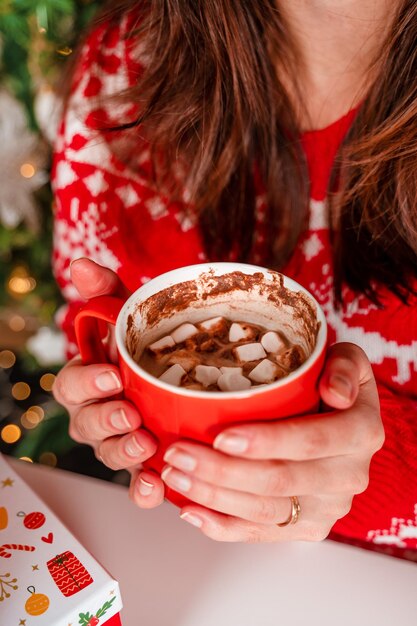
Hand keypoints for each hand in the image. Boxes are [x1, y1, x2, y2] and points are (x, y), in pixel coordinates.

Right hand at [53, 258, 164, 507]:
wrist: (177, 373)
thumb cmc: (145, 348)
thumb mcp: (130, 319)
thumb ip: (107, 294)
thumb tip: (81, 264)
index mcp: (87, 381)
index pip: (71, 386)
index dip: (86, 383)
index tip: (110, 376)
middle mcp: (97, 415)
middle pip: (86, 425)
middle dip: (105, 421)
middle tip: (129, 414)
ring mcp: (119, 442)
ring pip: (109, 455)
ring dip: (124, 453)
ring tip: (146, 446)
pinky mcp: (145, 466)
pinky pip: (137, 484)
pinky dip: (143, 490)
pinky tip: (158, 487)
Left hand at [161, 343, 384, 541]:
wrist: (344, 422)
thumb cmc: (332, 384)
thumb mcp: (347, 359)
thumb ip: (345, 366)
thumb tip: (336, 393)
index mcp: (361, 432)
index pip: (312, 441)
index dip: (267, 442)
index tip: (222, 437)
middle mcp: (348, 476)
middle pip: (279, 481)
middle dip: (222, 471)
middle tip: (178, 454)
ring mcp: (327, 507)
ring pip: (265, 511)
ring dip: (213, 496)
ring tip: (174, 476)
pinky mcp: (307, 526)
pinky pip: (261, 533)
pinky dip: (222, 526)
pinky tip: (191, 511)